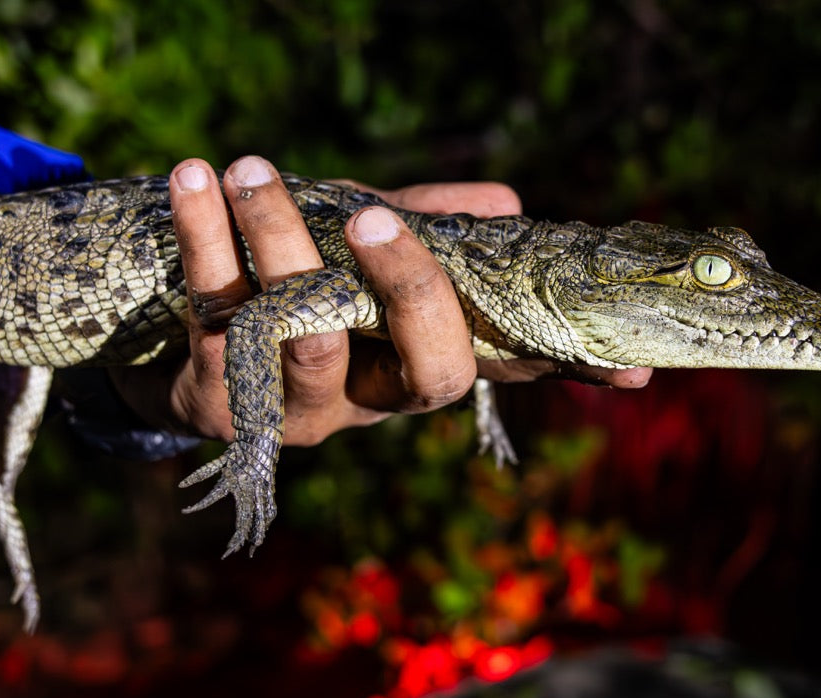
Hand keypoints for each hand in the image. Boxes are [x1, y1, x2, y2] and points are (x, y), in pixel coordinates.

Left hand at [111, 155, 650, 445]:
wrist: (190, 352)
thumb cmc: (306, 297)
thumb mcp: (371, 262)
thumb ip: (439, 234)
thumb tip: (513, 202)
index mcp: (417, 368)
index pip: (505, 370)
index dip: (569, 370)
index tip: (630, 372)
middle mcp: (373, 401)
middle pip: (421, 367)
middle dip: (409, 290)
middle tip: (376, 215)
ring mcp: (296, 406)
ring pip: (303, 334)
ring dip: (278, 241)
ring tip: (252, 168)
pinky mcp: (216, 396)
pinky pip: (212, 314)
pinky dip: (202, 239)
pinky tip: (194, 178)